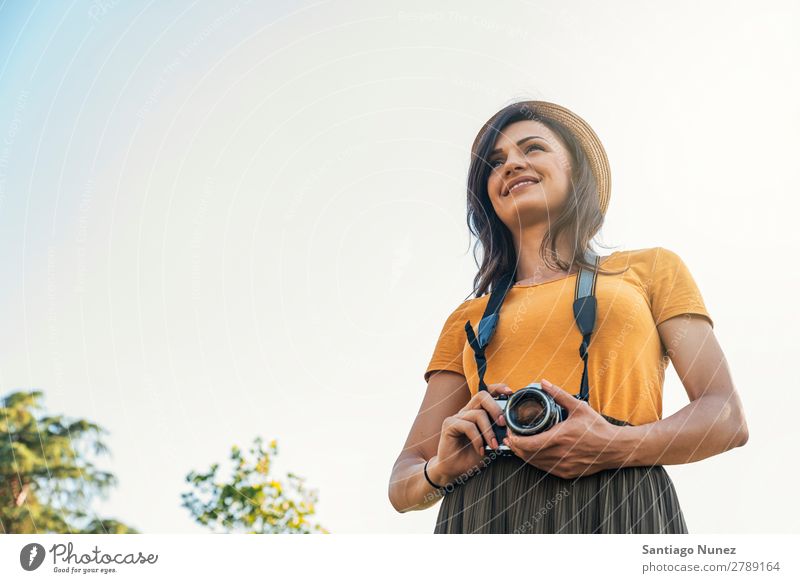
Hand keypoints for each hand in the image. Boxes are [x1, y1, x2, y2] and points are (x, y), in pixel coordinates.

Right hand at [428, 383, 512, 486]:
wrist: (455, 470)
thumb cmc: (472, 456)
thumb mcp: (490, 444)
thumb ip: (498, 434)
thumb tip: (511, 430)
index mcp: (476, 412)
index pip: (486, 393)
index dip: (498, 388)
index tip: (510, 392)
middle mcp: (467, 411)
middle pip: (482, 396)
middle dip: (495, 408)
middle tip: (502, 424)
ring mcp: (457, 417)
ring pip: (477, 414)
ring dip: (489, 431)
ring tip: (494, 445)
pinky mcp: (449, 425)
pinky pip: (468, 426)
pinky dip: (478, 439)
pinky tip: (480, 450)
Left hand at [502, 379, 623, 478]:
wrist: (614, 448)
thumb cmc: (597, 428)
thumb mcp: (578, 407)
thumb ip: (559, 394)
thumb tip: (544, 383)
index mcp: (561, 437)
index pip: (530, 444)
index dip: (515, 440)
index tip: (509, 433)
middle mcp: (560, 454)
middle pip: (529, 455)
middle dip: (516, 447)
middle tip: (509, 439)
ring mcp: (563, 465)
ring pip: (535, 464)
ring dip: (524, 455)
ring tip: (517, 446)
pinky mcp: (567, 473)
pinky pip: (545, 469)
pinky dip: (536, 462)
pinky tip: (533, 454)